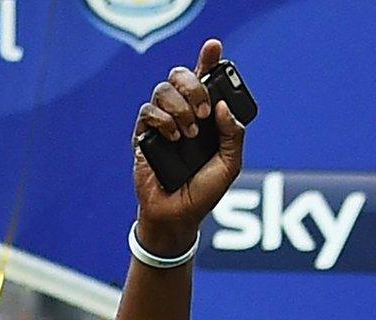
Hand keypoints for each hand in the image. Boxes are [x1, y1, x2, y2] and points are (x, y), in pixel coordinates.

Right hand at [131, 39, 244, 256]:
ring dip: (180, 108)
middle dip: (193, 86)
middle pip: (179, 76)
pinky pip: (147, 113)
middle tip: (203, 111)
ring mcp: (161, 124)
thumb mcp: (231, 162)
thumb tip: (222, 106)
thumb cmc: (204, 192)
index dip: (208, 60)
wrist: (177, 215)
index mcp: (203, 116)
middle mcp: (181, 115)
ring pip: (162, 91)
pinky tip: (174, 138)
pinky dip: (163, 121)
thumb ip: (233, 133)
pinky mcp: (142, 137)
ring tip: (189, 134)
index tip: (214, 47)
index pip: (204, 80)